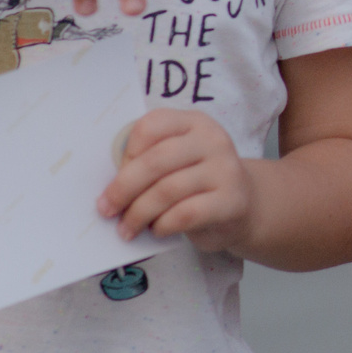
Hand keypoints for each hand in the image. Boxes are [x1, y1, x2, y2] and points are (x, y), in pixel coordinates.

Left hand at [100, 108, 257, 253]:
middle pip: (156, 160)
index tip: (114, 176)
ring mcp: (225, 169)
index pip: (152, 125)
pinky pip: (186, 214)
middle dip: (124, 189)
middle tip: (106, 209)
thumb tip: (109, 188)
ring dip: (139, 213)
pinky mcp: (232, 201)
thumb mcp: (178, 161)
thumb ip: (149, 161)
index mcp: (194, 122)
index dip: (126, 152)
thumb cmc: (198, 182)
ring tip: (127, 228)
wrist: (245, 205)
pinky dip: (163, 225)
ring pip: (168, 190)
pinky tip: (157, 230)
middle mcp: (213, 139)